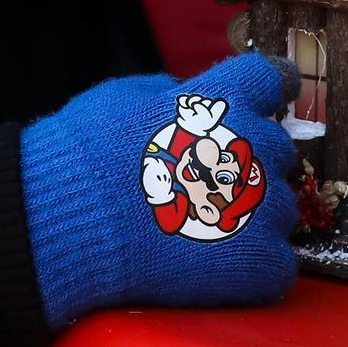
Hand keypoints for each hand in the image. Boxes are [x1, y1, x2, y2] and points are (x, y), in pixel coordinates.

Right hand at [20, 52, 298, 330]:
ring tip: (201, 230)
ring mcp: (262, 207)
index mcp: (224, 100)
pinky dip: (252, 267)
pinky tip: (212, 267)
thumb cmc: (84, 154)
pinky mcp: (261, 262)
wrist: (66, 221)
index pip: (274, 79)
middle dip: (247, 162)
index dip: (267, 93)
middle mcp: (254, 147)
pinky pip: (278, 263)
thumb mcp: (123, 97)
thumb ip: (171, 95)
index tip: (259, 106)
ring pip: (280, 208)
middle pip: (277, 149)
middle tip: (204, 183)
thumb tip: (185, 99)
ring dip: (252, 215)